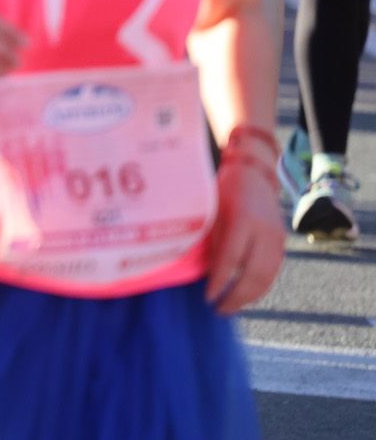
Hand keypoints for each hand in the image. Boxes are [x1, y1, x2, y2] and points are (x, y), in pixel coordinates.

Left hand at [205, 157, 285, 313]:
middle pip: (254, 274)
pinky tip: (244, 295)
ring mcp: (277, 239)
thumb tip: (201, 270)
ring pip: (267, 277)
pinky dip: (259, 288)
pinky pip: (272, 272)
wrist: (254, 173)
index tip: (207, 297)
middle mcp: (265, 232)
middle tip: (218, 310)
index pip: (231, 259)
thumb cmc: (223, 189)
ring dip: (249, 297)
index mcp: (244, 220)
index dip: (220, 281)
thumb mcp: (210, 208)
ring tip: (230, 307)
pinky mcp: (281, 244)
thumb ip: (209, 237)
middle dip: (236, 296)